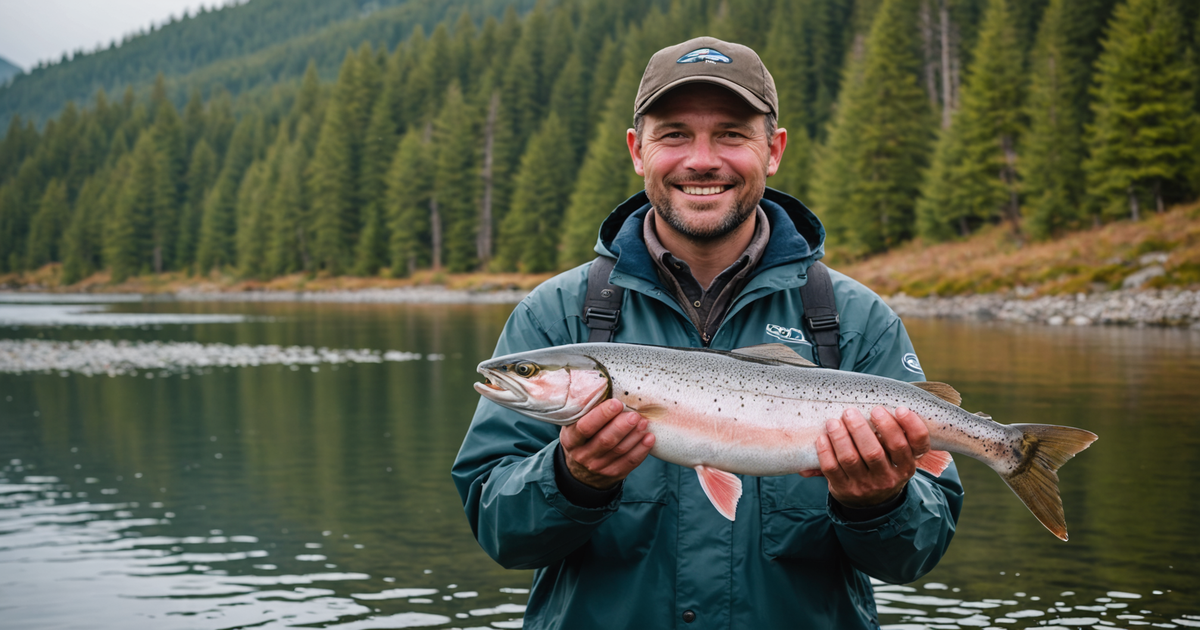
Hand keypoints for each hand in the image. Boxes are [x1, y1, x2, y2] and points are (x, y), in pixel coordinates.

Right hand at [560, 398, 655, 489]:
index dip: (602, 415)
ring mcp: (598, 466)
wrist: (581, 469)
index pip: (585, 427)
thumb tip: (606, 385)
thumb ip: (586, 410)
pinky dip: (641, 450)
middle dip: (622, 426)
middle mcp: (583, 455)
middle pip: (605, 440)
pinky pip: (630, 462)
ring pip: (619, 451)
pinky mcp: (613, 473)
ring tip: (644, 422)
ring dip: (634, 435)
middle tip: (634, 414)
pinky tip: (649, 437)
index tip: (616, 403)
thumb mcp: (575, 425)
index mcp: (571, 439)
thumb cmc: (582, 437)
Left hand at [799, 406, 930, 507]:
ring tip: (834, 422)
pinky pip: (832, 468)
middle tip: (851, 412)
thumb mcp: (898, 458)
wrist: (871, 504)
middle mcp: (888, 478)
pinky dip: (826, 451)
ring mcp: (865, 485)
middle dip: (861, 429)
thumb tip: (894, 404)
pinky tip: (823, 437)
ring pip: (851, 459)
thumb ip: (898, 436)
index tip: (899, 409)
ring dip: (840, 437)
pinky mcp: (844, 489)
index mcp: (906, 466)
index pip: (916, 446)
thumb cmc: (884, 468)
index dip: (911, 426)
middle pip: (875, 451)